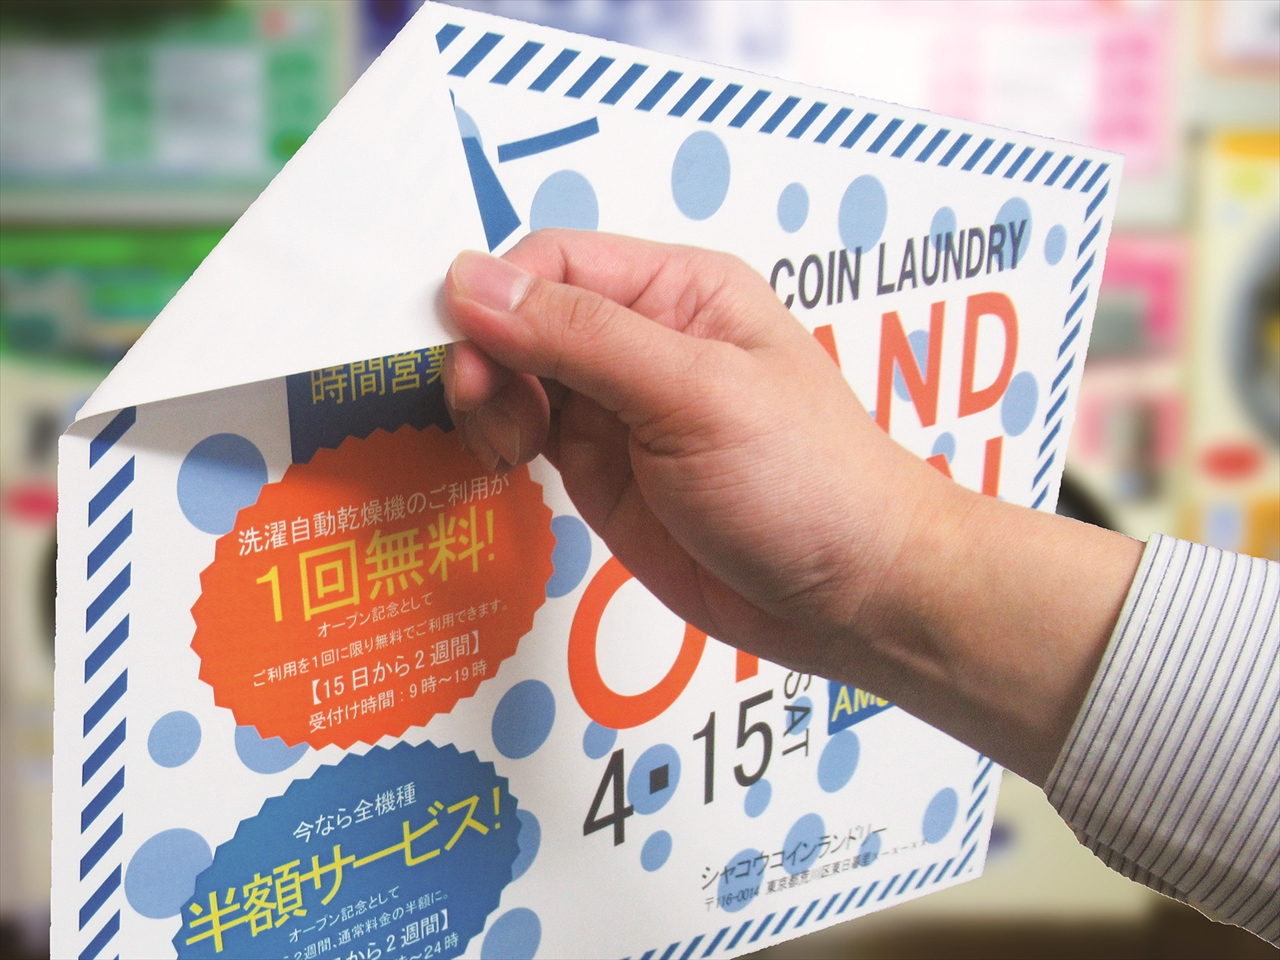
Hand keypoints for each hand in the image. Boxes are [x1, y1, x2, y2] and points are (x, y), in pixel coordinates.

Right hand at [442, 230, 1141, 782]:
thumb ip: (580, 337)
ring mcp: (618, 408)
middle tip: (495, 418)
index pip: (554, 261)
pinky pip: (526, 436)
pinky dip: (501, 444)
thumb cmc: (806, 481)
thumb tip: (472, 282)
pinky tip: (508, 466)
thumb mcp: (693, 395)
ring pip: (516, 377)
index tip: (470, 355)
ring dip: (490, 406)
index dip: (499, 298)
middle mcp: (641, 340)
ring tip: (510, 451)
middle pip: (522, 317)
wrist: (851, 597)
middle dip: (488, 358)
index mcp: (678, 291)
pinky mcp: (602, 471)